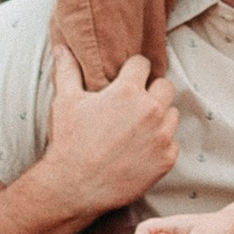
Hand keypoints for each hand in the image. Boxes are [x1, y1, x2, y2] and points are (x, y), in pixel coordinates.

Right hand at [47, 48, 177, 220]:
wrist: (74, 186)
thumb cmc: (69, 141)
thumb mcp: (65, 102)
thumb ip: (68, 70)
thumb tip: (61, 47)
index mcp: (128, 91)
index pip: (143, 64)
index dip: (133, 70)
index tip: (126, 79)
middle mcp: (150, 110)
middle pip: (165, 86)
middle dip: (152, 91)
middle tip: (134, 104)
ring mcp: (161, 136)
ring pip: (172, 113)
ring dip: (159, 117)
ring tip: (138, 128)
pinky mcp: (166, 159)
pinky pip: (172, 142)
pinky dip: (161, 144)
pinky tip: (141, 149)